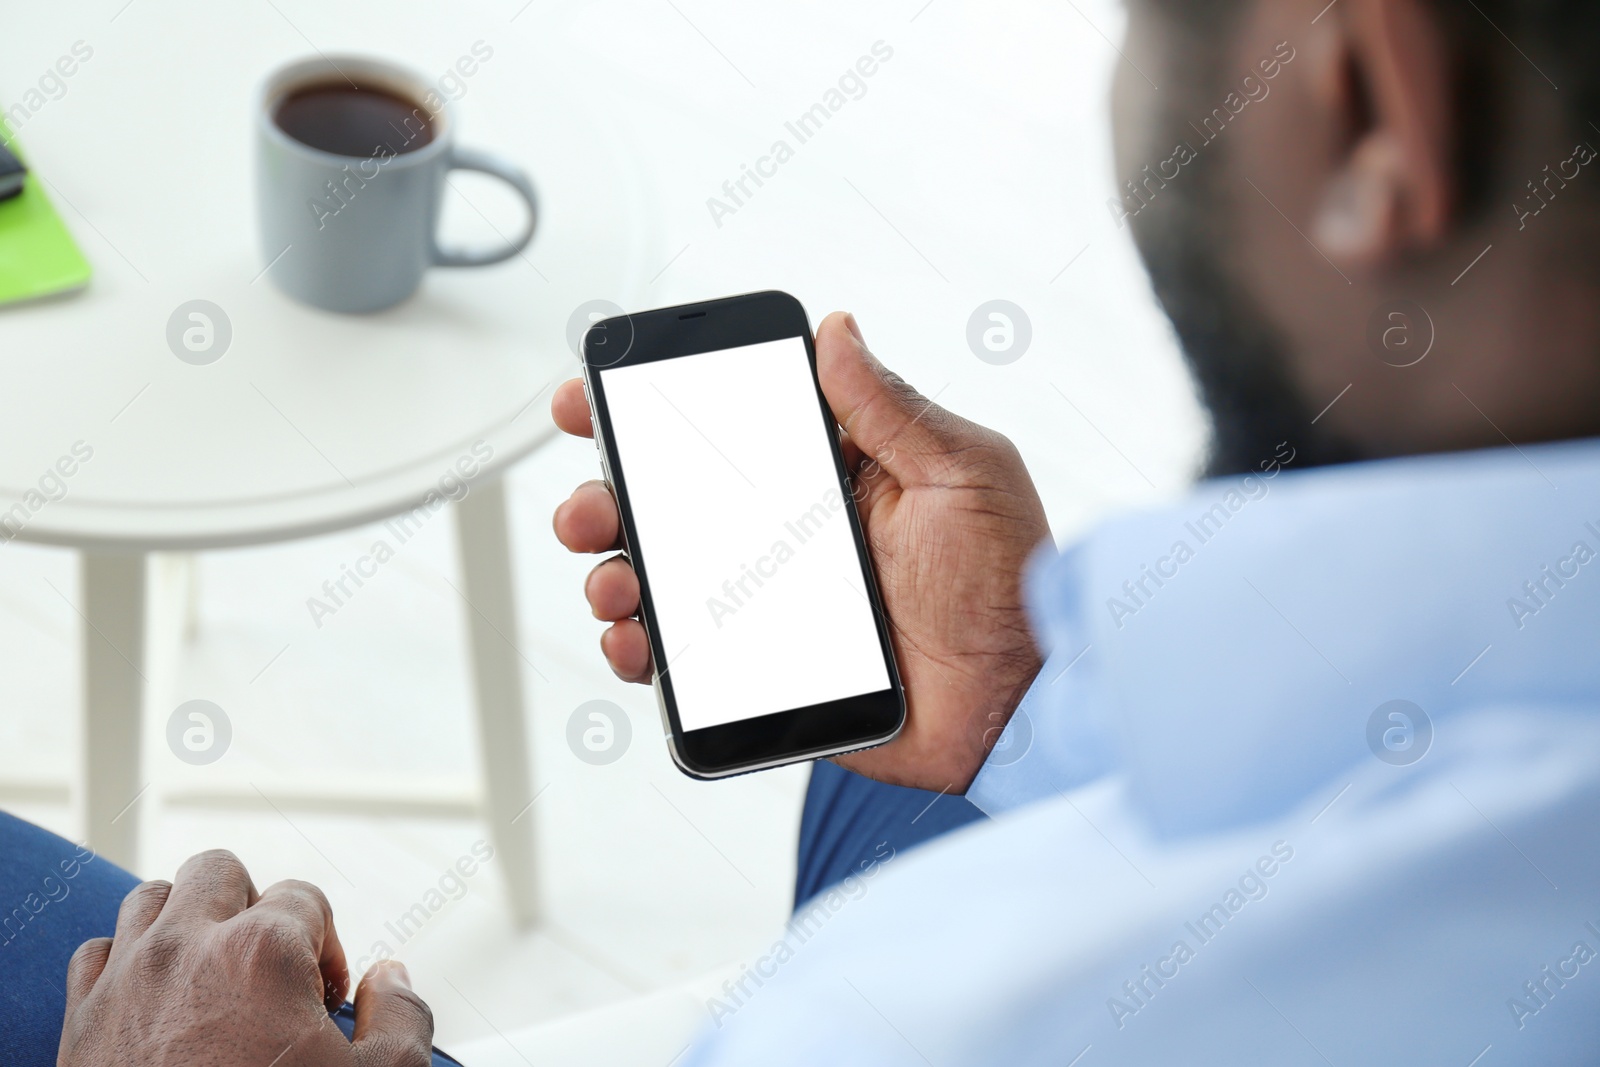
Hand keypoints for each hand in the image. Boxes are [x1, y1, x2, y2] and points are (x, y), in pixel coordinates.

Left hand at [58, 850, 434, 1066]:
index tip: (324, 1003)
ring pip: (152, 898)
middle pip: (219, 871)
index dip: (328, 947)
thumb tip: (391, 976)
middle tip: (271, 971)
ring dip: (187, 923)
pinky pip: (98, 953)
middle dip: (252, 907)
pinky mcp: (82, 1021)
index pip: (306, 898)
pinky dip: (127, 964)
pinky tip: (158, 1007)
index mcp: (263, 950)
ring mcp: (126, 979)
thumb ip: (402, 1019)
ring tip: (214, 978)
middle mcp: (187, 946)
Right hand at [551, 311, 1051, 792]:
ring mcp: (775, 604)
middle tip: (593, 508)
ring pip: (666, 576)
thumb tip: (839, 332)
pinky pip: (687, 659)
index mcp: (836, 476)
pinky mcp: (767, 670)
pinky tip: (635, 641)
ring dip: (616, 570)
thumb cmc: (1013, 589)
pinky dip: (641, 648)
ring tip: (618, 580)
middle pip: (674, 503)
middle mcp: (794, 534)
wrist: (1022, 710)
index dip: (657, 412)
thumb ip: (893, 409)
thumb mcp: (964, 476)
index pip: (730, 428)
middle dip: (611, 496)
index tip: (596, 399)